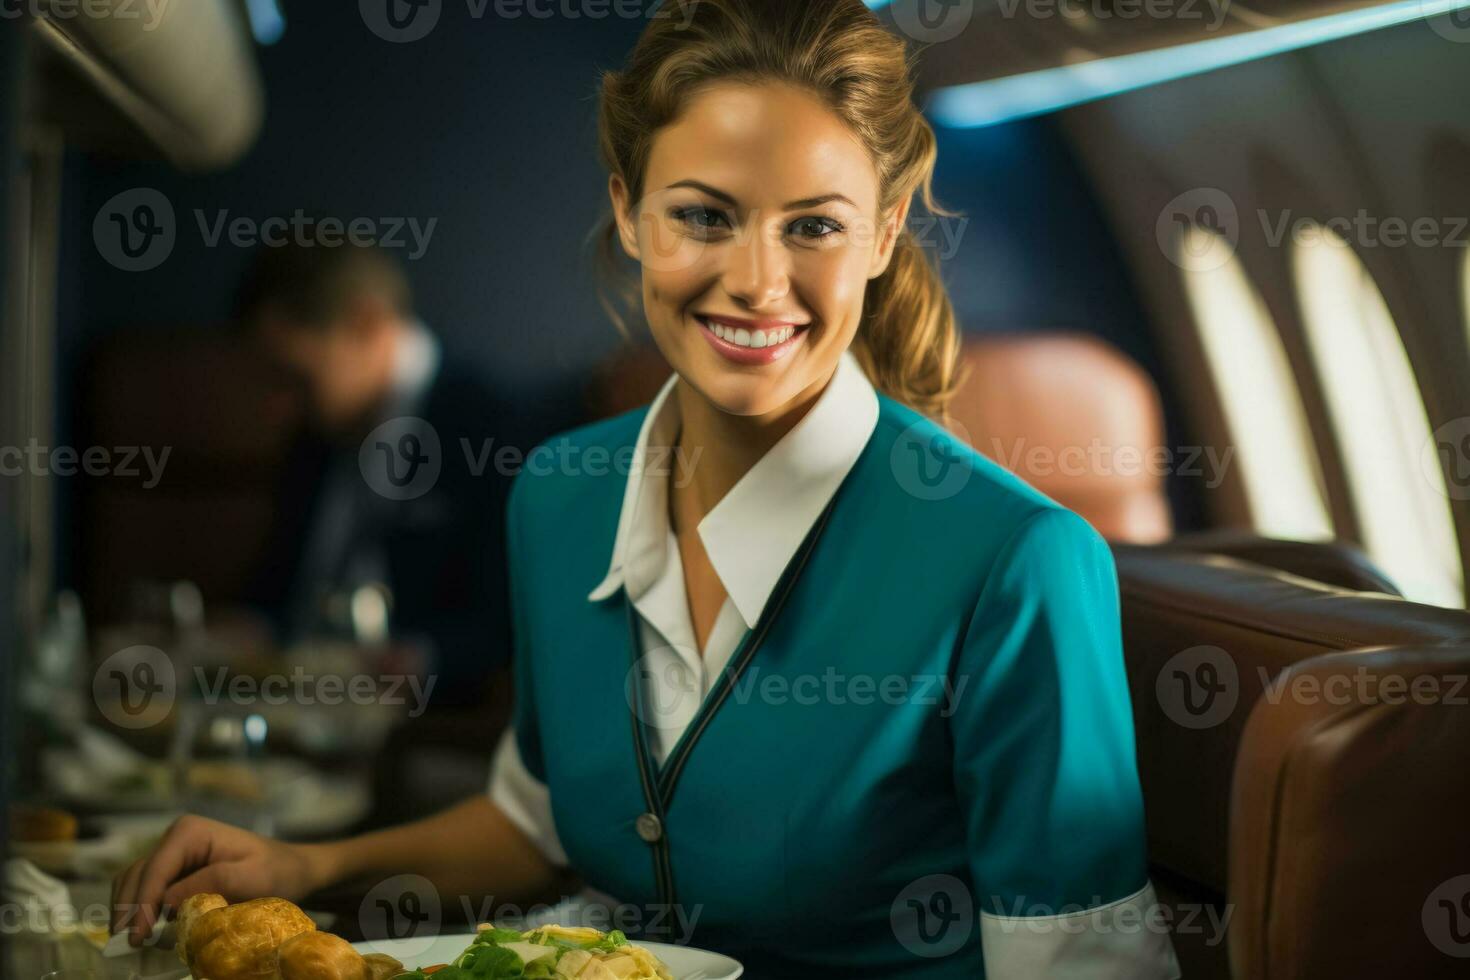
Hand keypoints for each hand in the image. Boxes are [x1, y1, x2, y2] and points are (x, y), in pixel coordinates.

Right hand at [111, 815, 329, 945]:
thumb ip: (210, 882)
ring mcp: (172, 854)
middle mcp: (175, 838)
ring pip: (133, 882)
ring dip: (128, 911)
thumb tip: (167, 902)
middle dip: (128, 910)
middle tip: (130, 947)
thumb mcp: (251, 877)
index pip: (155, 869)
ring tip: (135, 944)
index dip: (141, 904)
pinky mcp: (174, 871)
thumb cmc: (276, 871)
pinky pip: (145, 889)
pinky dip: (139, 910)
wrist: (291, 869)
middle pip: (136, 875)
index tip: (137, 936)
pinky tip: (147, 932)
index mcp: (190, 832)